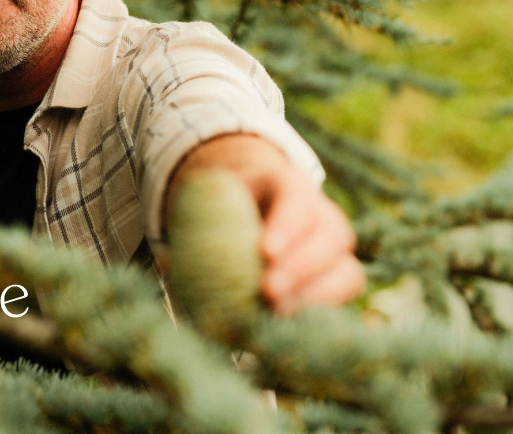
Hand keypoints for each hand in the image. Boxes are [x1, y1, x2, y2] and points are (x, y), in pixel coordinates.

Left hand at [163, 133, 364, 314]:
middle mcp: (321, 214)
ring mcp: (336, 250)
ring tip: (279, 314)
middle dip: (303, 266)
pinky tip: (292, 330)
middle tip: (269, 292)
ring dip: (316, 296)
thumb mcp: (205, 207)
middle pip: (331, 235)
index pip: (296, 195)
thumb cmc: (224, 211)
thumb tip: (165, 260)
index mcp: (287, 183)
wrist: (252, 216)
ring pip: (347, 271)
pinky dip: (320, 315)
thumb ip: (188, 229)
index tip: (265, 252)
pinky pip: (342, 301)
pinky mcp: (339, 281)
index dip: (287, 223)